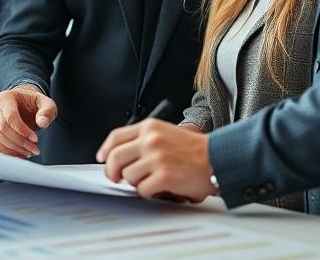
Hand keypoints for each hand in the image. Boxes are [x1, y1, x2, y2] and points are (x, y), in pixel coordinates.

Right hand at [0, 84, 56, 157]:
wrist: (23, 105)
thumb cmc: (35, 104)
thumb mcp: (46, 103)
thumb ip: (47, 111)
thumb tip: (42, 122)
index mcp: (6, 98)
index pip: (10, 116)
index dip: (22, 130)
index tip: (36, 139)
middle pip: (3, 128)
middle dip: (20, 142)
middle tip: (35, 150)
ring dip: (15, 149)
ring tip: (31, 152)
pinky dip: (9, 153)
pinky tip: (22, 154)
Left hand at [96, 119, 213, 201]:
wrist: (217, 159)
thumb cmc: (193, 150)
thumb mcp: (166, 133)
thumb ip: (143, 140)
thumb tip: (118, 157)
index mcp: (149, 127)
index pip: (116, 137)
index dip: (105, 150)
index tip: (102, 159)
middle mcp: (150, 140)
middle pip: (115, 158)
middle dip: (113, 172)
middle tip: (117, 178)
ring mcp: (157, 158)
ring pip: (128, 176)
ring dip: (137, 182)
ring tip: (152, 179)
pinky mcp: (164, 176)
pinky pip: (142, 190)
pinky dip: (149, 192)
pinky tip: (160, 186)